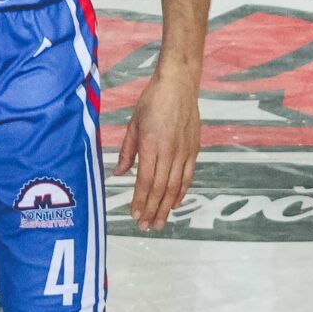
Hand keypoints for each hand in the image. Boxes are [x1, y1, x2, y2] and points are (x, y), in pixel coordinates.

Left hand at [113, 62, 199, 231]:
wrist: (178, 84)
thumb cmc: (152, 101)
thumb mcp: (133, 123)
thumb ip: (127, 151)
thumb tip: (119, 174)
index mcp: (151, 145)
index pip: (145, 180)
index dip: (140, 200)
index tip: (134, 215)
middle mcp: (169, 151)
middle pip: (160, 189)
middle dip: (152, 210)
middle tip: (145, 227)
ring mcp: (184, 152)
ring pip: (175, 187)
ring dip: (166, 207)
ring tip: (159, 222)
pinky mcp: (194, 150)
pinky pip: (188, 177)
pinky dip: (181, 193)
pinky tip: (174, 204)